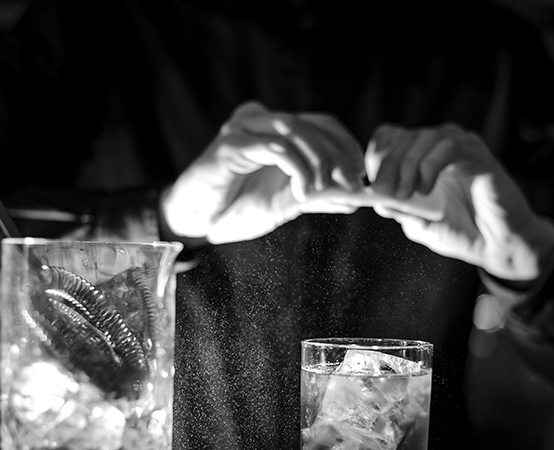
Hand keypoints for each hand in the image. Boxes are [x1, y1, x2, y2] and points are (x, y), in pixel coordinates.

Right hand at [160, 100, 364, 243]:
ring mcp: (243, 128)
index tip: (360, 174)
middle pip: (313, 123)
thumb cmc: (235, 209)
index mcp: (274, 129)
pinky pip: (275, 148)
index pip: (321, 124)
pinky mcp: (231, 144)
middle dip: (338, 154)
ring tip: (323, 190)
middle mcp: (259, 120)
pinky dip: (297, 168)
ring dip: (319, 160)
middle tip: (351, 184)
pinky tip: (302, 191)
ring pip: (295, 130)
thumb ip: (315, 196)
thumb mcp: (283, 204)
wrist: (196, 220)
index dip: (346, 145)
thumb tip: (352, 198)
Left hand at [363, 123, 553, 281]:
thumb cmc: (458, 232)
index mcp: (420, 158)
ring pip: (423, 138)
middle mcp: (438, 147)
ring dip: (408, 167)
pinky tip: (426, 191)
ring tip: (407, 195)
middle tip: (384, 192)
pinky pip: (448, 147)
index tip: (373, 185)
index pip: (389, 138)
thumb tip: (373, 196)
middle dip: (387, 165)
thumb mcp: (416, 222)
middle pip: (401, 137)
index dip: (376, 156)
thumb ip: (396, 208)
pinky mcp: (477, 154)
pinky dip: (430, 167)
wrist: (493, 245)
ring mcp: (459, 147)